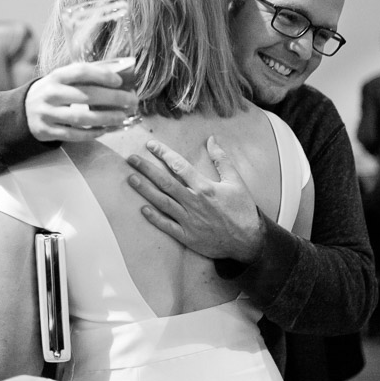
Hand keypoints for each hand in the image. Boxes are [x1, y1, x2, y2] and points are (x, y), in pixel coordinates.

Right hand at [25, 62, 138, 141]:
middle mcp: (50, 94)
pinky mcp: (47, 131)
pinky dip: (92, 133)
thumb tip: (118, 74)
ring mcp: (47, 114)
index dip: (102, 75)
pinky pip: (74, 135)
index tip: (119, 81)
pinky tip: (106, 129)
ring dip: (106, 118)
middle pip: (86, 96)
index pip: (80, 71)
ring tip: (122, 117)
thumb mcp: (61, 79)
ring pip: (81, 118)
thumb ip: (84, 77)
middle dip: (113, 99)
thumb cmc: (51, 92)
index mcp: (55, 76)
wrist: (22, 111)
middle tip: (131, 101)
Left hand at [126, 136, 263, 262]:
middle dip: (146, 169)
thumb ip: (222, 159)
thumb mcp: (236, 181)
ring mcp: (189, 220)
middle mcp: (194, 202)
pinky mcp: (187, 236)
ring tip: (131, 179)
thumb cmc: (242, 210)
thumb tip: (211, 139)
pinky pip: (167, 225)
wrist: (248, 241)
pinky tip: (142, 209)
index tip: (150, 145)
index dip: (163, 153)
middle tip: (130, 159)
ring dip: (145, 190)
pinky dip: (154, 217)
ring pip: (162, 202)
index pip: (179, 165)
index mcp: (205, 187)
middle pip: (165, 182)